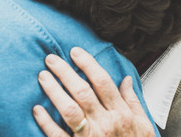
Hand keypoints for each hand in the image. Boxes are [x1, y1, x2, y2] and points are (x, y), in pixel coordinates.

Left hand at [33, 47, 154, 136]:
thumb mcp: (143, 126)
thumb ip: (133, 101)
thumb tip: (126, 80)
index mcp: (121, 114)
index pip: (102, 82)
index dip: (88, 64)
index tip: (75, 52)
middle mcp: (105, 124)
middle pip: (82, 92)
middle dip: (65, 72)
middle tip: (51, 59)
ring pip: (69, 109)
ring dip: (54, 91)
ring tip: (43, 76)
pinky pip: (58, 135)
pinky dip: (46, 123)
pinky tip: (37, 109)